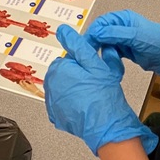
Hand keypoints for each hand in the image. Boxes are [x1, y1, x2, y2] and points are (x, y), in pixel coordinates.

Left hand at [45, 25, 157, 154]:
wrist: (108, 128)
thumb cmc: (104, 97)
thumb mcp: (94, 64)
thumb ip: (77, 45)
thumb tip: (63, 31)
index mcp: (58, 69)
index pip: (69, 59)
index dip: (84, 64)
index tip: (94, 72)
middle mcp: (50, 85)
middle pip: (66, 73)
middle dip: (78, 77)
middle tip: (95, 85)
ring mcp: (52, 103)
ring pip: (65, 88)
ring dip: (75, 90)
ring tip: (92, 97)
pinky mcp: (57, 117)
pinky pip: (64, 104)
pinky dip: (72, 104)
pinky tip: (85, 107)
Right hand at [85, 10, 159, 91]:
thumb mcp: (136, 37)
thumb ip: (116, 33)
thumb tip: (97, 32)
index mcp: (125, 18)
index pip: (102, 22)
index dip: (93, 32)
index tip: (87, 43)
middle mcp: (123, 27)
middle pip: (102, 33)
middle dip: (97, 43)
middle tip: (92, 54)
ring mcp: (125, 39)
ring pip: (106, 44)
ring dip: (104, 52)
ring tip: (105, 61)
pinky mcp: (126, 51)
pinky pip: (112, 53)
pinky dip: (110, 58)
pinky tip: (111, 64)